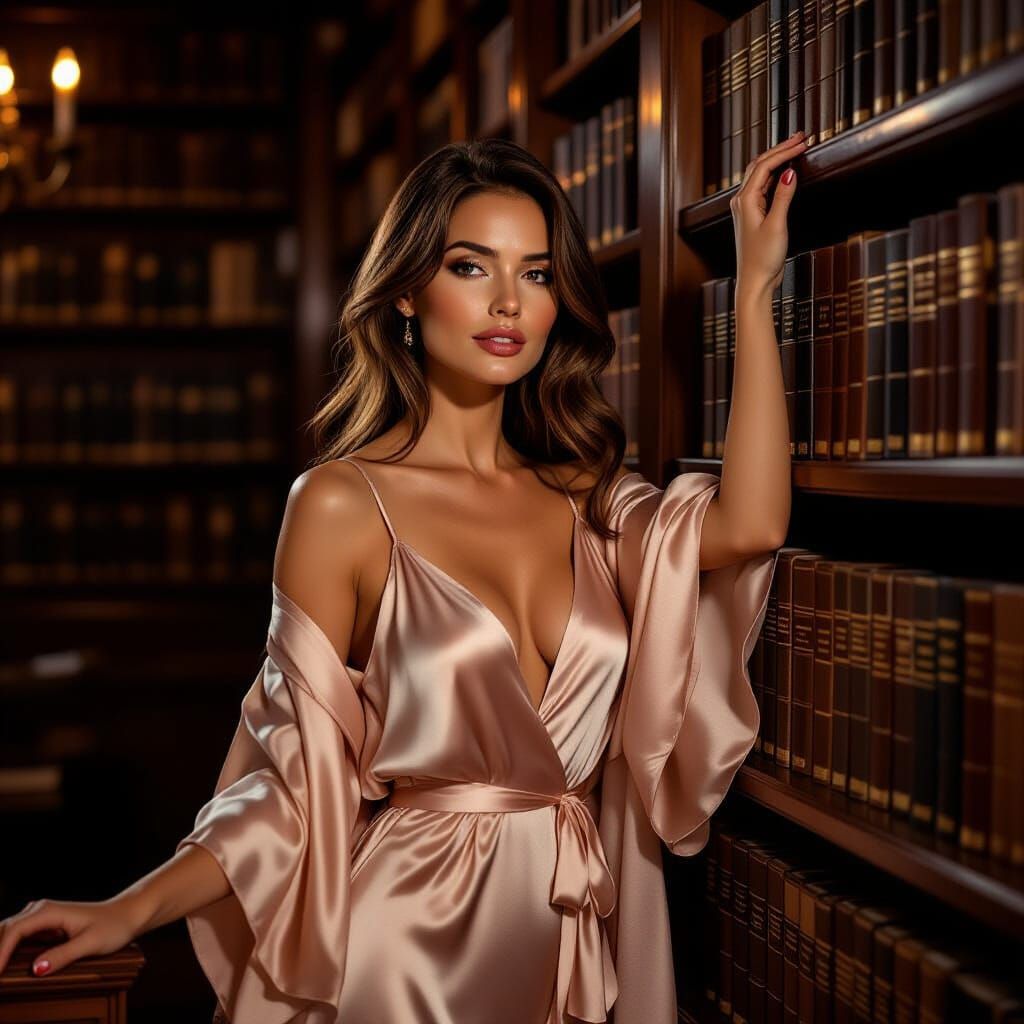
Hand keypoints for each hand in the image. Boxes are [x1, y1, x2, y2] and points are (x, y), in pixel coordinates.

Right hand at [0, 895, 144, 977]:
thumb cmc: (113, 926)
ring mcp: (42, 916)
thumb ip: (62, 955)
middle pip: (5, 929)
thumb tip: (36, 968)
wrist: (127, 914)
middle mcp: (42, 910)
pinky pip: (17, 935)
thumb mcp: (90, 943)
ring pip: (9, 931)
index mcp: (50, 912)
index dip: (0, 953)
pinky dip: (6, 948)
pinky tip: (4, 963)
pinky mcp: (44, 924)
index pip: (14, 931)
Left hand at [730, 131, 808, 296]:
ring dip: (777, 159)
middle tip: (800, 137)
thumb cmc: (763, 259)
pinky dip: (774, 174)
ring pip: (759, 174)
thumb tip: (790, 172)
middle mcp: (741, 202)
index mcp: (745, 201)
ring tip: (795, 148)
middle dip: (780, 149)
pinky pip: (762, 187)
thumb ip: (783, 197)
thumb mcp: (777, 225)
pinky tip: (785, 171)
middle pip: (759, 165)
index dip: (784, 151)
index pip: (765, 165)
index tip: (803, 142)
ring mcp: (745, 208)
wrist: (755, 281)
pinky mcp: (752, 216)